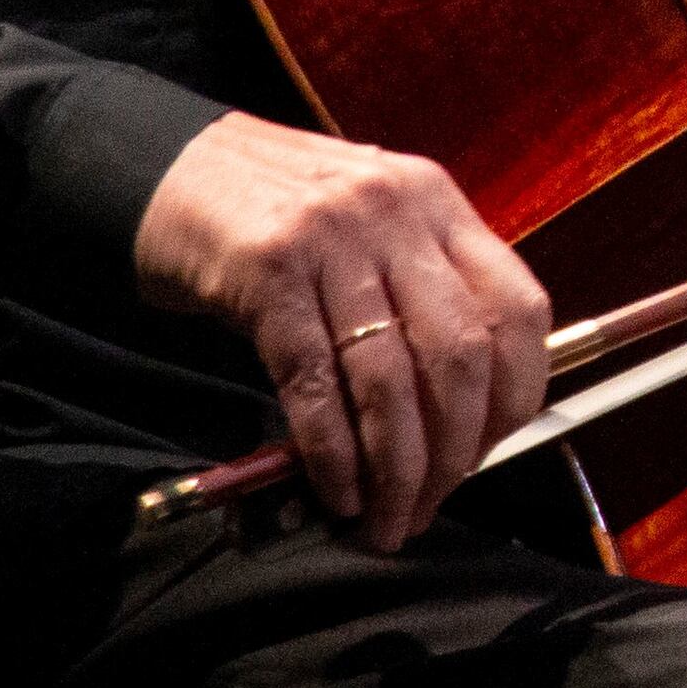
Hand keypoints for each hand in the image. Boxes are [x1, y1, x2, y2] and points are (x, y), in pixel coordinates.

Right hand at [133, 112, 553, 553]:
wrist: (167, 167)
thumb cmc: (274, 212)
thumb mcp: (368, 228)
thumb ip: (417, 294)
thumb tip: (455, 421)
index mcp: (436, 202)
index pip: (519, 310)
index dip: (515, 398)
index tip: (487, 454)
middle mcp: (395, 213)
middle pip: (460, 356)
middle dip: (453, 453)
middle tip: (427, 506)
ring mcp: (332, 238)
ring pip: (390, 379)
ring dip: (395, 469)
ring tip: (386, 520)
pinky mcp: (266, 271)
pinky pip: (315, 382)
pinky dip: (332, 452)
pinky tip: (336, 491)